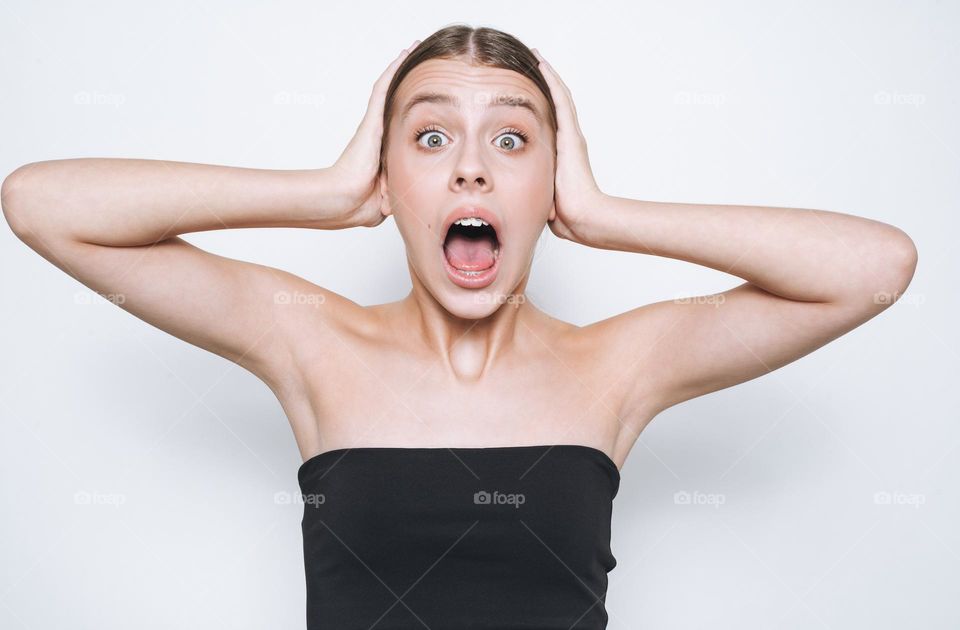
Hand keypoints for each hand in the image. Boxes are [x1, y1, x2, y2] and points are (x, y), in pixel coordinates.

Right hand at [327, 39, 419, 227]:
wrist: (345, 200)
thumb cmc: (362, 203)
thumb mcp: (390, 196)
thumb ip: (400, 191)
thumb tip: (407, 194)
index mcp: (385, 152)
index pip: (404, 125)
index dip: (417, 111)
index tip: (432, 100)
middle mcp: (379, 134)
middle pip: (398, 102)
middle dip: (412, 84)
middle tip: (427, 66)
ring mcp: (374, 125)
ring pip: (391, 89)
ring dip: (403, 69)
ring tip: (416, 50)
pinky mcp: (371, 120)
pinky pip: (384, 88)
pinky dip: (395, 69)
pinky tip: (407, 52)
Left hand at [532, 48, 605, 242]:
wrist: (582, 217)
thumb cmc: (565, 213)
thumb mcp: (542, 193)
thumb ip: (532, 186)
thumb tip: (515, 193)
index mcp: (563, 152)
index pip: (550, 120)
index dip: (541, 103)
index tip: (527, 90)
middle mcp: (569, 139)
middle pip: (557, 103)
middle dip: (545, 83)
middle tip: (533, 63)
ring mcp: (572, 135)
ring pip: (560, 96)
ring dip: (548, 75)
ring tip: (536, 56)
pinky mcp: (571, 134)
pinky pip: (560, 100)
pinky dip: (551, 81)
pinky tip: (541, 64)